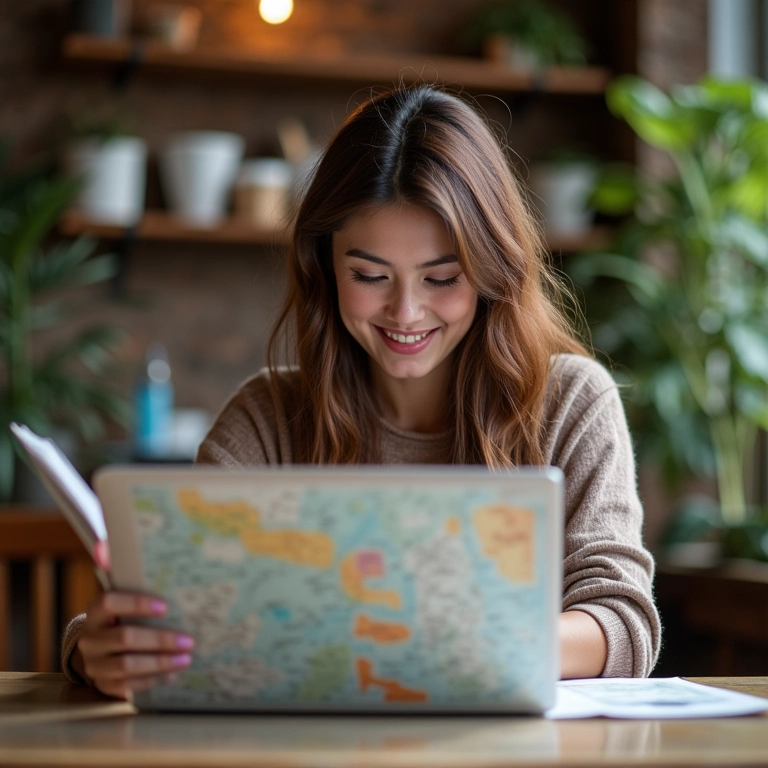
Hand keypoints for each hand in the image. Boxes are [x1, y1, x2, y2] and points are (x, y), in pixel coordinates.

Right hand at [75, 591, 193, 699]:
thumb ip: (129, 580)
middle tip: (189, 641)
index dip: (136, 604)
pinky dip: (153, 680)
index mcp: (95, 612)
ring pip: (127, 665)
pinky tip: (173, 674)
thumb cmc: (122, 619)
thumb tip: (112, 552)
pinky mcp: (103, 684)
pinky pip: (128, 685)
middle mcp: (90, 639)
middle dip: (160, 640)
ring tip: (186, 659)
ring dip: (160, 662)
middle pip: (125, 637)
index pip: (109, 603)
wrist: (100, 651)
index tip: (166, 606)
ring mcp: (94, 664)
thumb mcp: (123, 601)